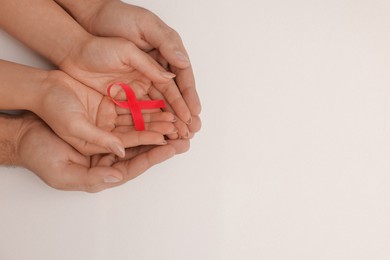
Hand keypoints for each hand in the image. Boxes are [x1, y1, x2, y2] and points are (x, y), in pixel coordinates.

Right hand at [16, 112, 188, 191]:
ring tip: (176, 118)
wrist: (24, 132)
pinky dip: (142, 111)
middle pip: (143, 149)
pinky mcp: (104, 119)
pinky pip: (127, 116)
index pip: (135, 165)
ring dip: (157, 125)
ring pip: (139, 131)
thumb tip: (118, 175)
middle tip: (186, 134)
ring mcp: (108, 136)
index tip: (173, 147)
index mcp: (103, 171)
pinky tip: (156, 106)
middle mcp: (110, 154)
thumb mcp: (63, 171)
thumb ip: (92, 175)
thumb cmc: (40, 155)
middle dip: (165, 142)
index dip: (155, 156)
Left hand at [58, 0, 201, 135]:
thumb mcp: (141, 32)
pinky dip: (150, 119)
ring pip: (159, 104)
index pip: (181, 78)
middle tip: (191, 130)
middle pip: (173, 95)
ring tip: (178, 135)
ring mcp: (141, 81)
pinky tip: (157, 131)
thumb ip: (160, 52)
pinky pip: (142, 107)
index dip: (188, 96)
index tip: (194, 112)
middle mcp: (155, 69)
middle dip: (182, 113)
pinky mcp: (127, 92)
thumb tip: (179, 69)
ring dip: (169, 119)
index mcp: (164, 52)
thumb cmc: (115, 23)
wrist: (78, 40)